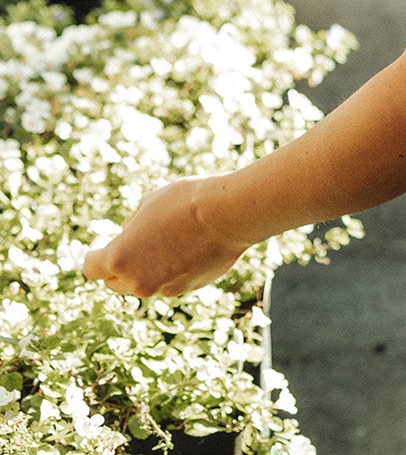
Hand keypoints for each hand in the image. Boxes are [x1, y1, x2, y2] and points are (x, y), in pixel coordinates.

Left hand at [82, 177, 246, 298]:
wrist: (231, 213)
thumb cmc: (187, 201)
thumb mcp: (150, 203)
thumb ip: (134, 225)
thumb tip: (131, 235)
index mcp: (119, 258)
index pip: (90, 267)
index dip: (94, 253)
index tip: (102, 240)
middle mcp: (138, 281)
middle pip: (116, 281)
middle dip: (120, 265)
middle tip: (134, 242)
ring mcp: (165, 288)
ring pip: (147, 282)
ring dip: (150, 266)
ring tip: (172, 236)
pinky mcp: (190, 288)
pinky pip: (173, 280)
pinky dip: (176, 268)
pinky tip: (193, 243)